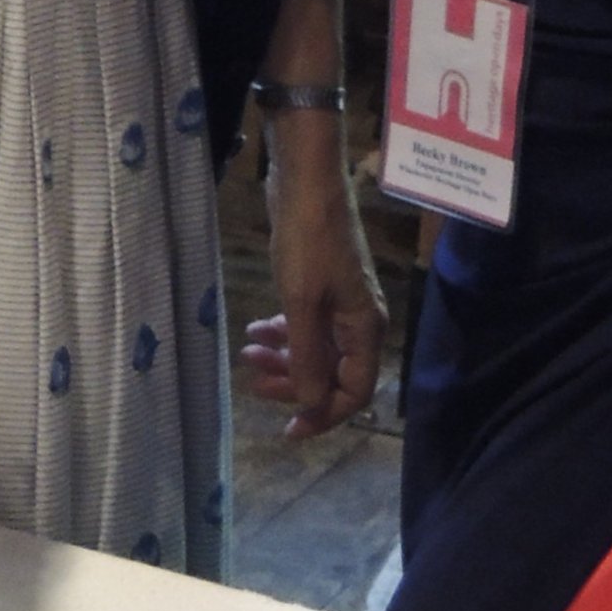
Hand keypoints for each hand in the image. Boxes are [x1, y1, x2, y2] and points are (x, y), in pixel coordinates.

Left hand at [242, 144, 386, 438]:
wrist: (305, 183)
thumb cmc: (308, 241)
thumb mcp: (302, 304)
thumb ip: (308, 358)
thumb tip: (313, 404)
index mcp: (365, 329)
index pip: (354, 393)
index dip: (322, 414)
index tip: (286, 427)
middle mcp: (358, 322)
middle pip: (331, 375)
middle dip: (292, 383)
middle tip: (253, 378)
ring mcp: (340, 304)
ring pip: (314, 350)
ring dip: (282, 358)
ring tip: (247, 351)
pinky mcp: (321, 287)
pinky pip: (304, 326)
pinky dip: (282, 334)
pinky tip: (256, 329)